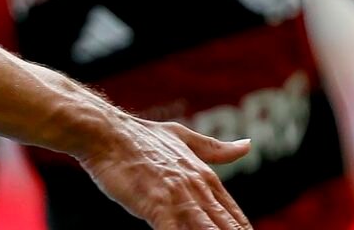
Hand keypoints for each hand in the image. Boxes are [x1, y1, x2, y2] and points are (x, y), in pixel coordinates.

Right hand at [78, 117, 253, 229]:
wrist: (107, 133)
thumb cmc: (139, 137)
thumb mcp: (182, 137)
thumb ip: (214, 148)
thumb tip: (247, 145)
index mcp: (204, 175)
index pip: (233, 214)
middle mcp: (196, 188)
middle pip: (225, 227)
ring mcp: (177, 197)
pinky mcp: (156, 206)